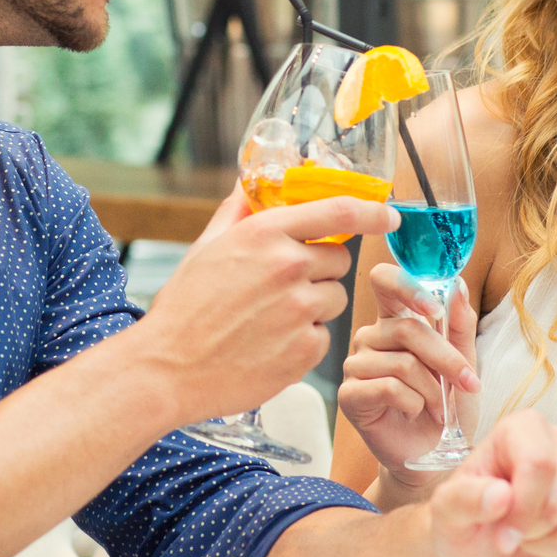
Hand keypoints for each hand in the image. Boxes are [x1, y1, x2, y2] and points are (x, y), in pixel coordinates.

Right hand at [138, 187, 396, 424]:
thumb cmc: (183, 309)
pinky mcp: (306, 351)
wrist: (168, 369)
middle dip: (320, 270)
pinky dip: (305, 340)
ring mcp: (300, 311)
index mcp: (265, 234)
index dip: (372, 212)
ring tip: (271, 319)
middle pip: (339, 261)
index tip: (388, 215)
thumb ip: (237, 213)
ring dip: (315, 306)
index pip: (339, 212)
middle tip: (284, 286)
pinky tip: (270, 344)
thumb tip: (251, 187)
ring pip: (335, 299)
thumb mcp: (206, 247)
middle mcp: (288, 268)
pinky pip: (324, 336)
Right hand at [338, 263, 478, 487]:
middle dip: (445, 358)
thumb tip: (457, 285)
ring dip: (433, 389)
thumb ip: (460, 325)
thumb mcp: (465, 363)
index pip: (385, 281)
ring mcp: (357, 365)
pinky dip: (414, 402)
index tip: (435, 308)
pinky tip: (417, 412)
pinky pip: (387, 387)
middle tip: (467, 382)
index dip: (406, 285)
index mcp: (395, 320)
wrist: (437, 454)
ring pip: (401, 362)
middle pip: (406, 328)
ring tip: (441, 408)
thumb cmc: (449, 407)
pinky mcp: (350, 395)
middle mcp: (371, 337)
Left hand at [424, 410, 556, 556]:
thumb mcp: (446, 513)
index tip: (501, 533)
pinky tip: (551, 549)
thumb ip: (463, 500)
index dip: (521, 510)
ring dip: (547, 549)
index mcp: (523, 428)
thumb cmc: (466, 524)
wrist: (485, 554)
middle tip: (510, 533)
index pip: (540, 464)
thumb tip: (499, 495)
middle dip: (529, 532)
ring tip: (528, 538)